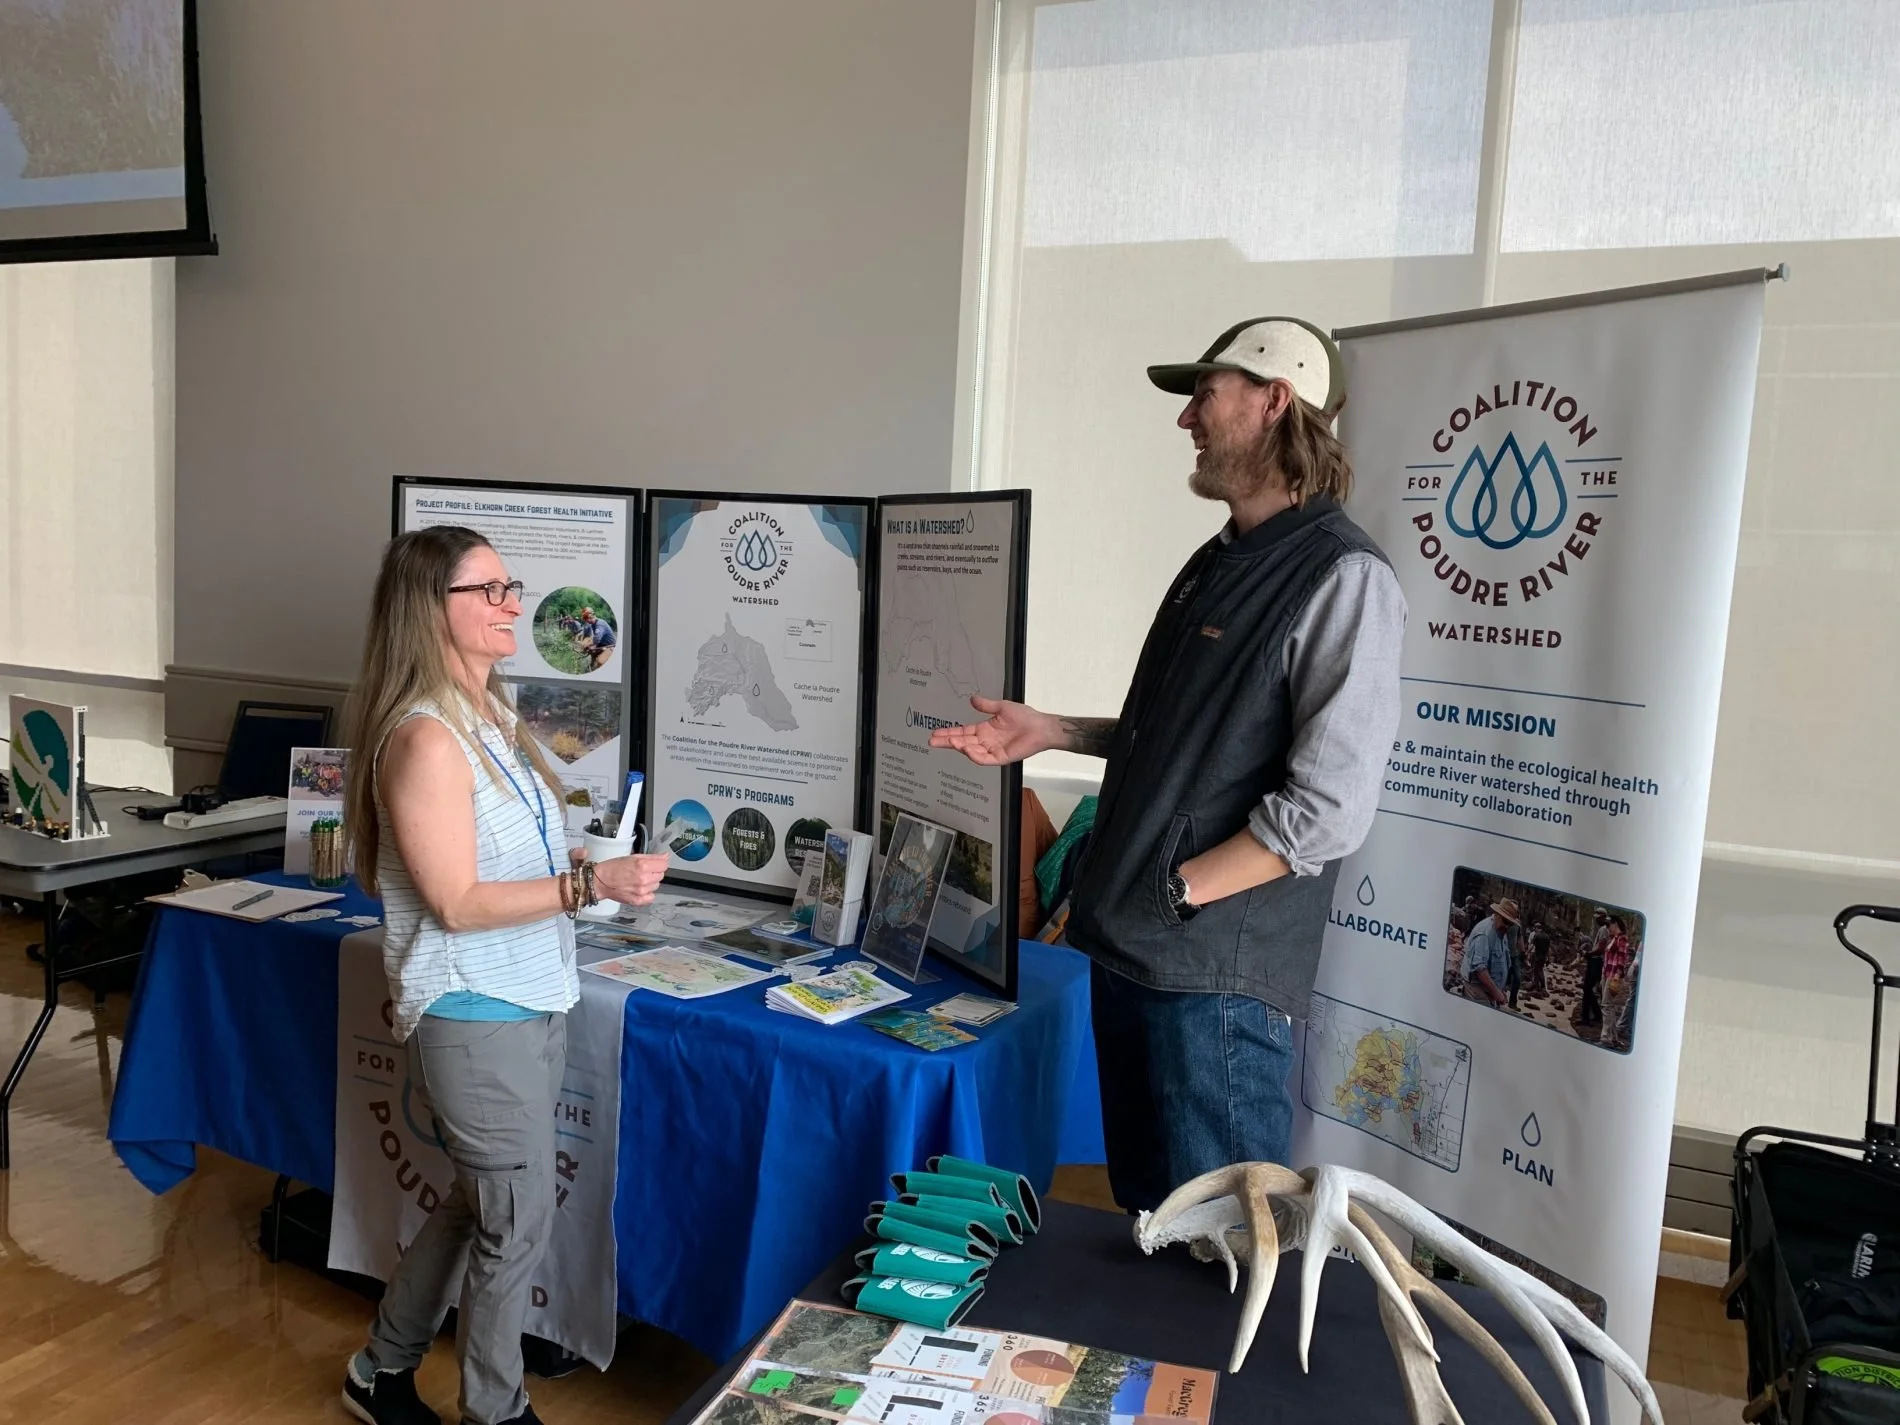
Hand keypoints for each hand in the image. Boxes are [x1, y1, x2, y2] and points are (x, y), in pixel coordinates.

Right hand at [593, 852, 668, 906]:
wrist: (600, 881)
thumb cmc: (613, 868)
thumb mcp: (632, 857)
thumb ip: (652, 857)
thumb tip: (666, 856)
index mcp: (642, 866)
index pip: (664, 864)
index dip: (660, 863)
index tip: (655, 864)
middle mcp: (643, 879)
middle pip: (661, 875)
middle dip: (654, 872)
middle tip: (642, 871)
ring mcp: (641, 891)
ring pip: (656, 885)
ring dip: (650, 882)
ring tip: (637, 880)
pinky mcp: (638, 900)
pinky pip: (651, 897)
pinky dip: (647, 893)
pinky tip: (638, 889)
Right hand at [927, 695, 1060, 766]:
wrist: (1041, 727)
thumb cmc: (1025, 717)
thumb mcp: (1002, 707)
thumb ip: (986, 705)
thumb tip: (972, 699)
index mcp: (984, 730)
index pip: (962, 732)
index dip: (949, 733)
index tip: (935, 732)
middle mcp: (986, 741)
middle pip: (962, 743)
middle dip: (947, 742)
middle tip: (932, 741)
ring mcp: (992, 750)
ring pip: (971, 751)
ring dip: (960, 747)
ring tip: (950, 742)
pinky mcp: (1001, 758)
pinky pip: (985, 759)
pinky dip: (975, 755)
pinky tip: (967, 749)